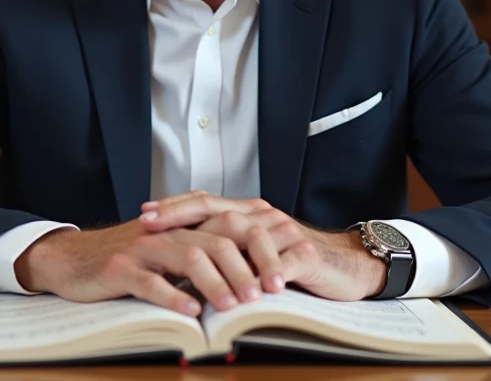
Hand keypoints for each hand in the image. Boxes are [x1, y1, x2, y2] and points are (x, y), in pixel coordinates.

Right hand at [13, 218, 266, 316]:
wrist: (71, 260)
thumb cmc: (125, 263)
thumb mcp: (167, 257)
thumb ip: (202, 262)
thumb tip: (248, 283)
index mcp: (184, 227)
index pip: (233, 229)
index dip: (260, 252)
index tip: (279, 280)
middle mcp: (167, 231)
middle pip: (218, 240)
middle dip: (245, 268)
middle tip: (263, 295)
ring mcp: (143, 247)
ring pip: (188, 256)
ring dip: (215, 282)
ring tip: (232, 305)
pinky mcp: (119, 268)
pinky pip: (150, 281)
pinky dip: (173, 296)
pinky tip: (190, 311)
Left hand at [140, 191, 387, 301]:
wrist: (346, 266)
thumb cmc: (292, 264)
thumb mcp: (253, 256)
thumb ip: (223, 254)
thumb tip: (176, 267)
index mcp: (248, 213)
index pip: (205, 202)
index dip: (174, 207)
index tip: (143, 214)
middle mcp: (264, 216)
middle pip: (219, 212)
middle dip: (182, 220)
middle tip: (154, 231)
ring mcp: (286, 232)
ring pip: (248, 238)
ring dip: (220, 255)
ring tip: (192, 263)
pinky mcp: (307, 254)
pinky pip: (282, 262)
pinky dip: (263, 275)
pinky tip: (249, 288)